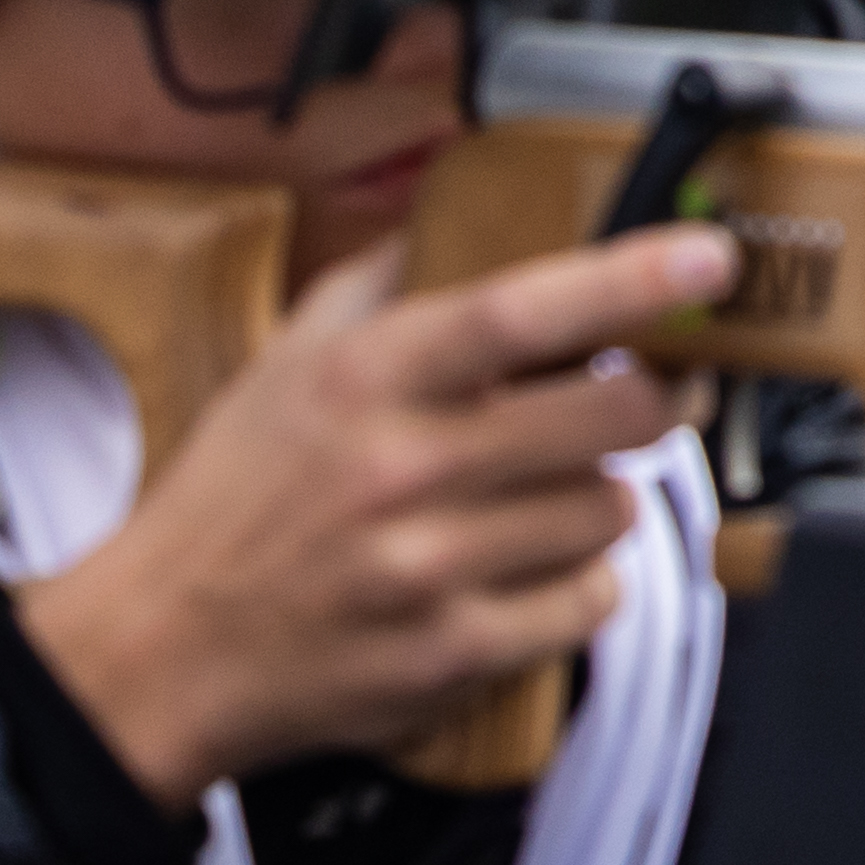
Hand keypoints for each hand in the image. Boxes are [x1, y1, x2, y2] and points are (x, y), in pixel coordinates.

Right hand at [12, 229, 725, 807]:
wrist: (156, 653)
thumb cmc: (230, 499)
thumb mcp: (285, 359)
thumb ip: (381, 279)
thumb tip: (461, 211)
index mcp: (369, 378)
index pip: (526, 309)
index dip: (634, 279)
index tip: (708, 260)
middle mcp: (404, 467)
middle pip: (613, 413)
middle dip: (656, 396)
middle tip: (650, 390)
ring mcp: (430, 567)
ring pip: (611, 509)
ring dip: (600, 495)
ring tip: (544, 493)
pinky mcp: (450, 653)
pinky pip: (588, 604)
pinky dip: (579, 584)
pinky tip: (529, 568)